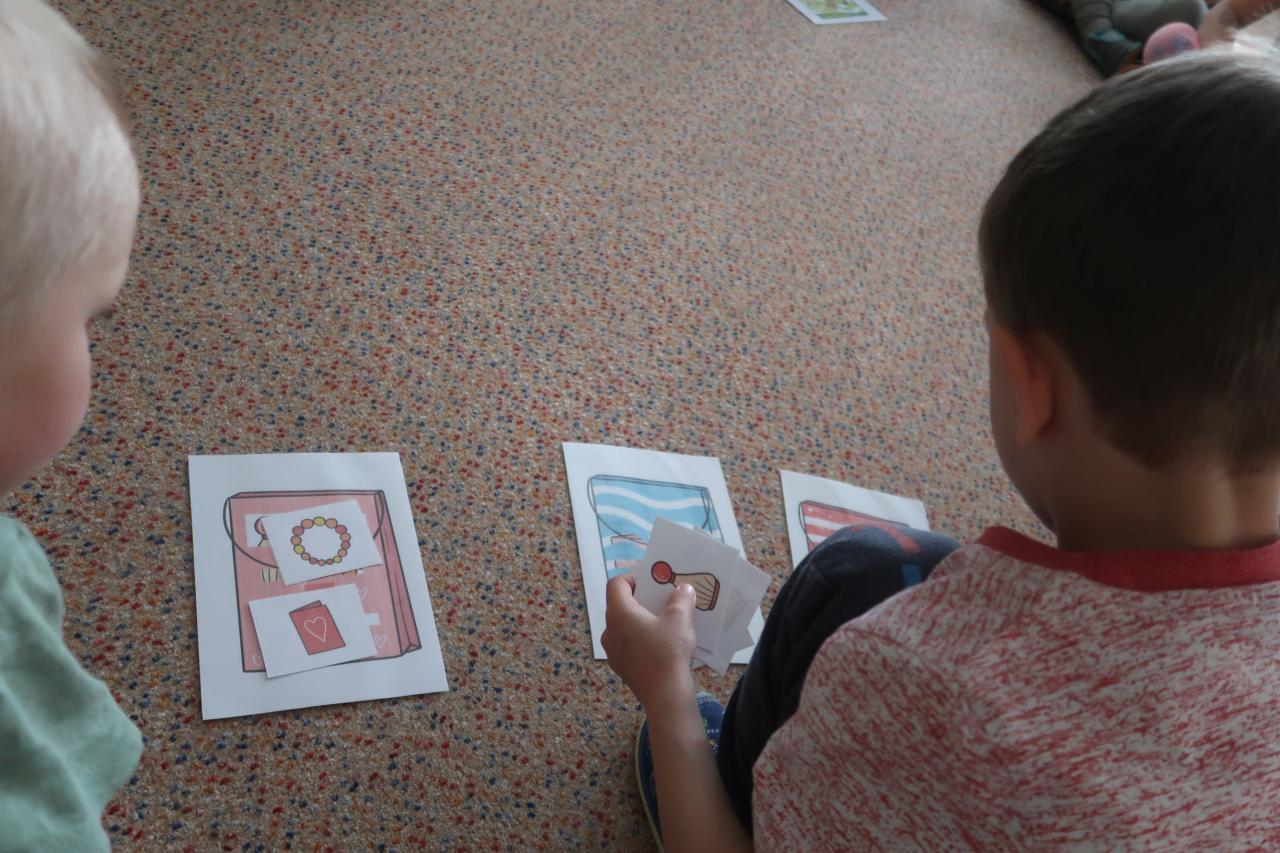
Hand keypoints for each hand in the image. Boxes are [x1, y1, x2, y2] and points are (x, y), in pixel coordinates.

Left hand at [602, 574, 696, 706]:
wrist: (665, 694)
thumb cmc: (669, 651)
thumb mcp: (680, 619)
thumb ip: (681, 599)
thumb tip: (684, 589)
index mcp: (619, 613)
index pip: (616, 584)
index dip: (632, 578)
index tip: (651, 581)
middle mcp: (609, 630)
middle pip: (619, 606)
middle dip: (640, 600)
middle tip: (660, 600)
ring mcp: (612, 651)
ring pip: (623, 627)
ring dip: (639, 621)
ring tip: (662, 624)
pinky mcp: (620, 667)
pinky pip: (627, 645)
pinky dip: (639, 639)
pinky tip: (659, 646)